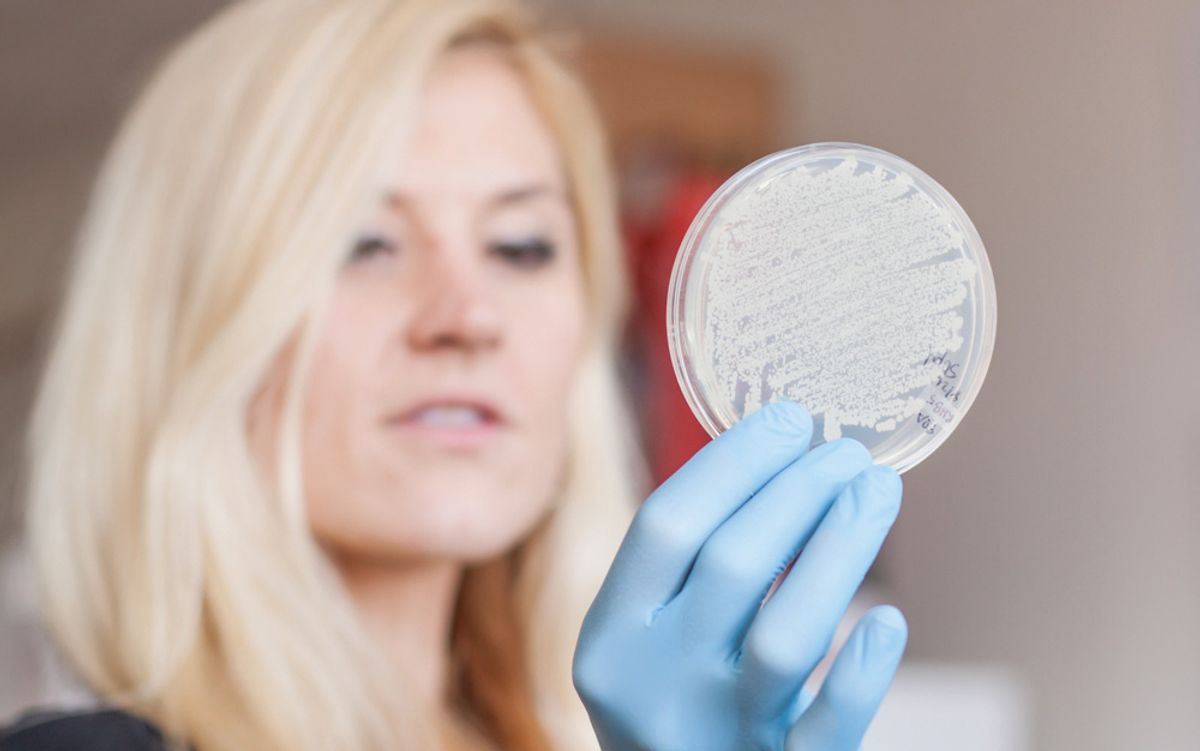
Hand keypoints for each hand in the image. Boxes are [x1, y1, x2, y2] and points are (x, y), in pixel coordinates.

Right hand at [573, 401, 906, 750]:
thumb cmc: (670, 712)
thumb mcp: (645, 646)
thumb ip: (683, 576)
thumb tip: (772, 463)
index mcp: (611, 639)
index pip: (665, 524)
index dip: (732, 462)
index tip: (788, 418)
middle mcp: (651, 685)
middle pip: (730, 564)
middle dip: (798, 490)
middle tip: (846, 452)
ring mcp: (714, 737)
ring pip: (784, 636)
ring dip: (840, 550)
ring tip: (876, 493)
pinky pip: (826, 729)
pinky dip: (861, 673)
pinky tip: (887, 620)